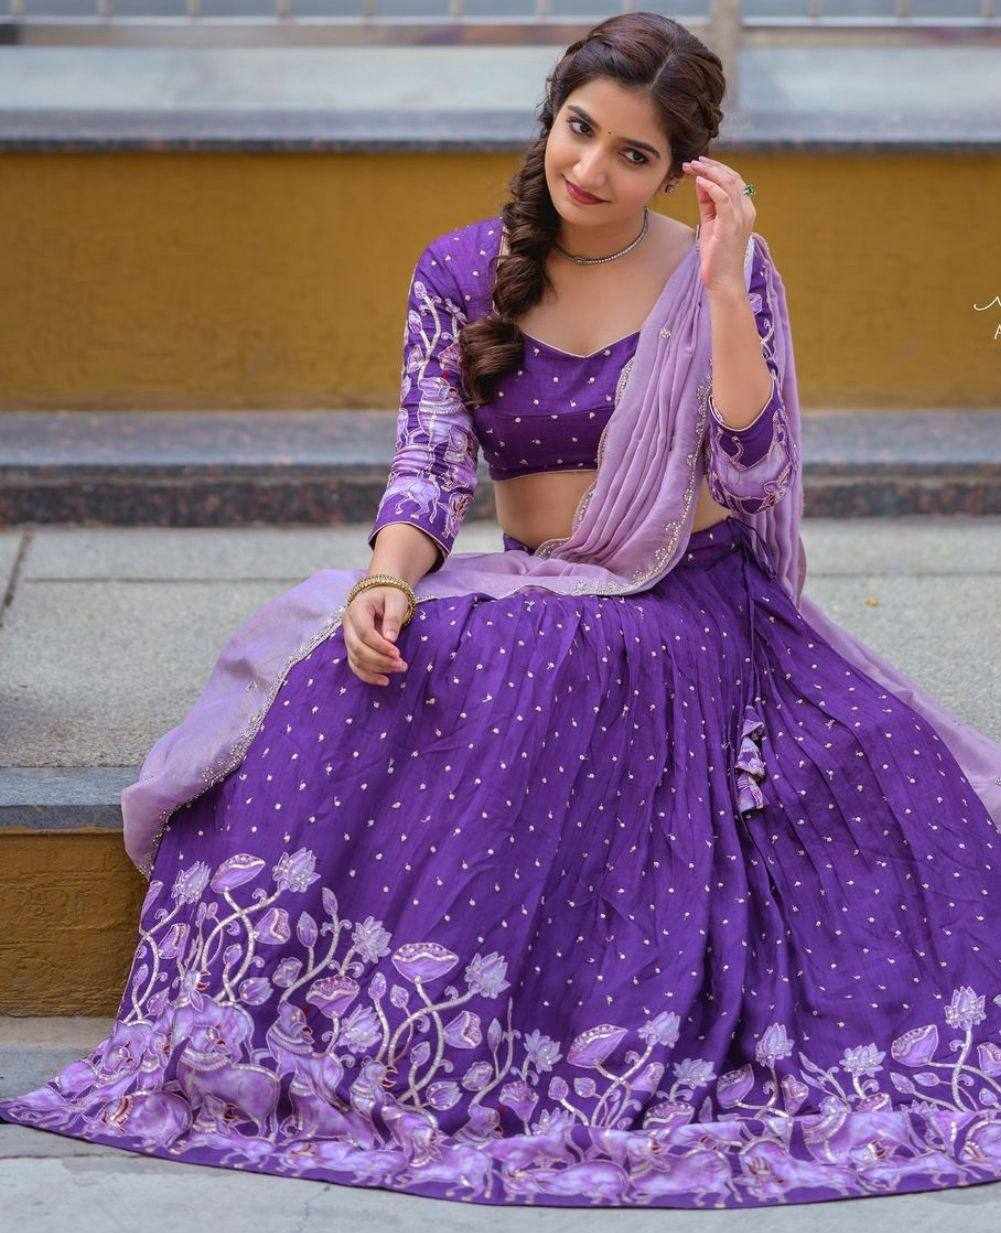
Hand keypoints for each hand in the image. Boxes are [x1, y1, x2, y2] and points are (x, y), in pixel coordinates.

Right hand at [343, 586, 409, 686]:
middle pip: (358, 648)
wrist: (381, 594)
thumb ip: (393, 618)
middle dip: (380, 660)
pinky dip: (368, 675)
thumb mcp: (396, 601)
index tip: (397, 653)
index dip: (380, 646)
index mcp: (357, 610)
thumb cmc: (390, 596)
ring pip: (356, 659)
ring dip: (376, 669)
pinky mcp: (352, 647)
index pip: (364, 632)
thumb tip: (390, 639)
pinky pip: (355, 665)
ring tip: (398, 669)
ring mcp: (348, 637)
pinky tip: (384, 681)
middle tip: (401, 665)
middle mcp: (348, 625)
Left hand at [681, 155, 753, 295]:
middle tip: (693, 161)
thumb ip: (708, 203)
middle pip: (732, 177)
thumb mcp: (711, 223)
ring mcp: (740, 217)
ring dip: (708, 172)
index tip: (698, 164)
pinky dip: (710, 186)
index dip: (717, 168)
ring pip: (728, 183)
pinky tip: (698, 181)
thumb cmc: (717, 256)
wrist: (723, 281)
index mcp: (744, 209)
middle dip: (711, 166)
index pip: (734, 180)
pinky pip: (723, 198)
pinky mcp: (730, 225)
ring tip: (692, 166)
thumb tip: (700, 183)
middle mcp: (746, 210)